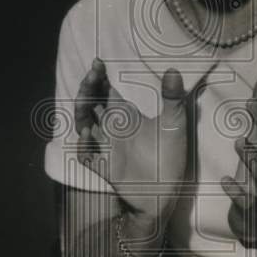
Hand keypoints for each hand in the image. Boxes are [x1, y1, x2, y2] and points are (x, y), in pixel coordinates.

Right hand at [75, 58, 191, 220]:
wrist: (166, 194)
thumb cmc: (170, 158)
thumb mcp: (175, 124)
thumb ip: (173, 98)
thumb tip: (173, 70)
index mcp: (125, 116)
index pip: (105, 91)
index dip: (99, 77)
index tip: (98, 63)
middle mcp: (112, 129)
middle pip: (90, 103)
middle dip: (87, 88)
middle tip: (92, 75)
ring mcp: (105, 147)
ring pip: (83, 124)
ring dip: (81, 110)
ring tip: (86, 99)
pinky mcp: (103, 167)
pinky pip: (86, 155)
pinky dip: (84, 145)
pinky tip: (89, 134)